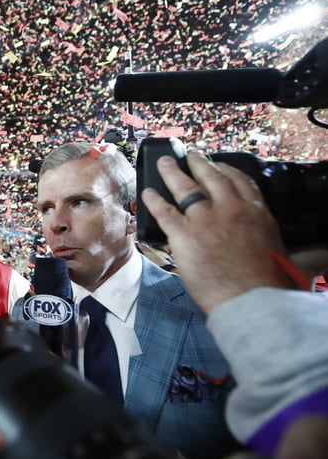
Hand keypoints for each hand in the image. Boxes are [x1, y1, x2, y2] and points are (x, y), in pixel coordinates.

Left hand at [140, 152, 292, 311]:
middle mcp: (231, 210)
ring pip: (185, 188)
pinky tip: (147, 193)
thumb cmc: (272, 286)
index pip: (241, 182)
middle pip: (211, 178)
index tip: (219, 165)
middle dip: (199, 164)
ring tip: (164, 164)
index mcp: (257, 213)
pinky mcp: (184, 236)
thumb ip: (291, 247)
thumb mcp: (290, 257)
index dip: (226, 170)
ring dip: (172, 173)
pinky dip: (153, 201)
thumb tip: (317, 255)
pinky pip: (164, 212)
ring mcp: (205, 220)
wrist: (252, 302)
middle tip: (191, 156)